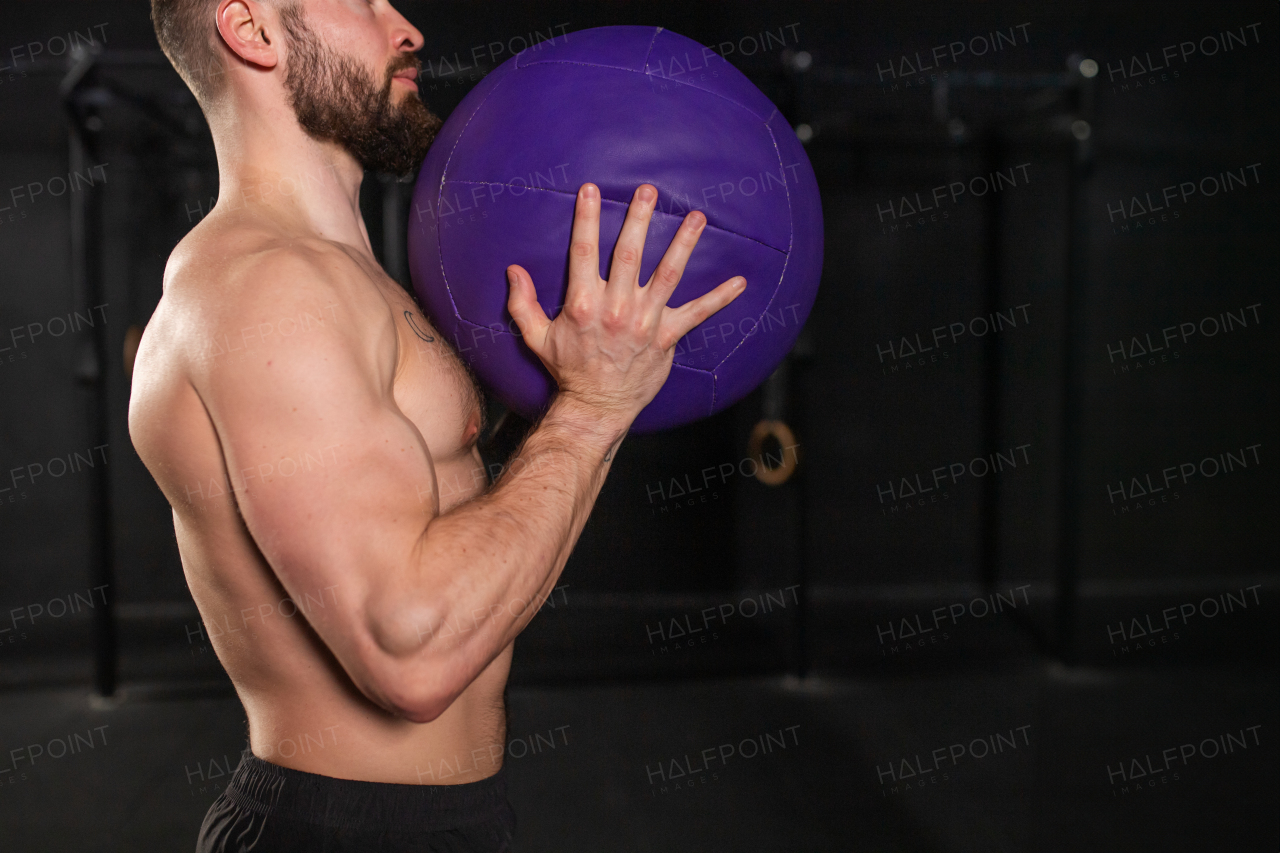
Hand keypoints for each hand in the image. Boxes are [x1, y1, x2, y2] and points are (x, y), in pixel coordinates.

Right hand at [505, 182, 745, 427]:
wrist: (596, 406)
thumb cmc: (567, 369)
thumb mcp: (535, 337)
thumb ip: (521, 303)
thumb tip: (512, 270)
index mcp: (582, 303)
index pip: (584, 251)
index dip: (587, 218)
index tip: (591, 189)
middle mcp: (616, 308)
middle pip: (630, 254)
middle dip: (640, 219)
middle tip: (649, 191)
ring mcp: (644, 322)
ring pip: (668, 275)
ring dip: (684, 244)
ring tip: (697, 217)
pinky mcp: (667, 338)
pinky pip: (697, 314)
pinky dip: (720, 298)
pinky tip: (740, 281)